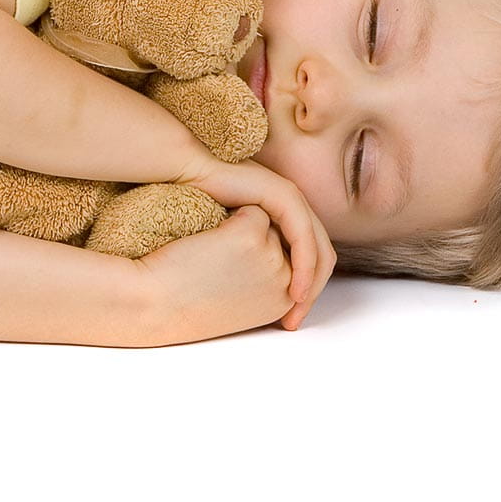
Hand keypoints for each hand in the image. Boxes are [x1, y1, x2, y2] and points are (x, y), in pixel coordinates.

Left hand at [134, 205, 293, 340]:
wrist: (151, 301)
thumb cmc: (185, 301)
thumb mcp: (237, 299)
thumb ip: (260, 281)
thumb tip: (267, 251)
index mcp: (283, 302)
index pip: (289, 260)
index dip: (257, 256)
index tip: (226, 269)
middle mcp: (285, 281)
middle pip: (280, 238)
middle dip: (251, 239)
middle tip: (211, 264)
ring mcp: (270, 258)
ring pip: (268, 221)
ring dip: (240, 226)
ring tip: (206, 256)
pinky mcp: (249, 236)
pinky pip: (250, 209)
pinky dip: (227, 214)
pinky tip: (203, 239)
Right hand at [173, 155, 334, 329]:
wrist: (180, 178)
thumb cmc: (194, 211)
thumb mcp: (225, 248)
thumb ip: (244, 263)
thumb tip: (250, 293)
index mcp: (280, 220)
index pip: (305, 264)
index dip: (299, 295)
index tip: (282, 323)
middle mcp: (293, 209)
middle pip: (320, 258)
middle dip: (310, 295)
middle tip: (292, 323)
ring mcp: (292, 200)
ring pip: (319, 249)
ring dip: (311, 283)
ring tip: (296, 307)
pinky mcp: (285, 196)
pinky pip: (305, 238)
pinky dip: (304, 266)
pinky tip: (294, 289)